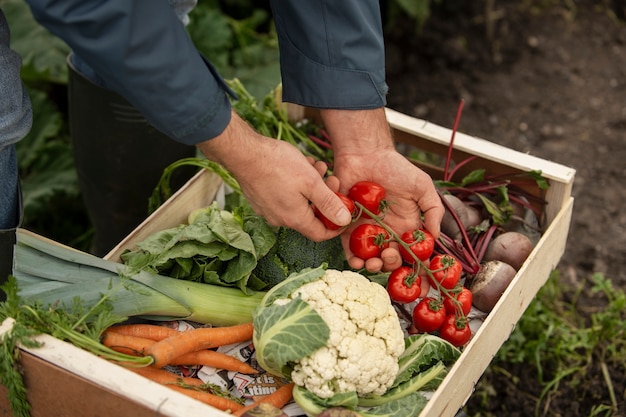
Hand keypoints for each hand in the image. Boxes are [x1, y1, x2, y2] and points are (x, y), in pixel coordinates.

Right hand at [196, 110, 352, 240]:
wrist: (244, 152)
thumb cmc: (277, 165)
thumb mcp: (311, 182)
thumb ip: (329, 203)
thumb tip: (345, 221)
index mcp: (295, 219)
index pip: (320, 234)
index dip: (335, 225)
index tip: (343, 210)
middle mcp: (280, 219)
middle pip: (310, 215)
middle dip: (324, 196)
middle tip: (330, 176)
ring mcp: (268, 209)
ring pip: (298, 202)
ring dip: (311, 186)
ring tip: (316, 166)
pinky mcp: (260, 198)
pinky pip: (284, 196)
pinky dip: (296, 184)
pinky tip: (299, 166)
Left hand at [320, 108, 444, 272]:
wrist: (365, 154)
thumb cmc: (395, 168)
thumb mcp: (422, 186)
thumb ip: (433, 210)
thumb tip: (436, 236)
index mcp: (407, 226)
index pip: (415, 253)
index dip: (420, 269)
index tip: (424, 281)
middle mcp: (388, 233)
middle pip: (392, 260)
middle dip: (391, 265)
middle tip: (389, 256)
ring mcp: (368, 232)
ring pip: (371, 259)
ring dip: (373, 267)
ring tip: (373, 262)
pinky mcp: (348, 227)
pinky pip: (350, 249)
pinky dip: (353, 259)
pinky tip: (356, 261)